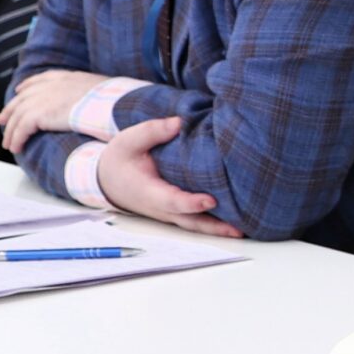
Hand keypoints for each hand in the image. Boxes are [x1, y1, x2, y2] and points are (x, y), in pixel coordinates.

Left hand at [0, 70, 107, 152]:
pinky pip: (21, 129)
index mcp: (67, 77)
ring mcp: (44, 98)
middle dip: (11, 109)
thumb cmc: (116, 102)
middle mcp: (52, 85)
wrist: (113, 104)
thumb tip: (99, 102)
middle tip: (2, 119)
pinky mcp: (40, 114)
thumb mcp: (104, 90)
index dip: (28, 86)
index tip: (20, 90)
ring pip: (18, 115)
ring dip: (11, 130)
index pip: (41, 79)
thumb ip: (92, 93)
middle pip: (23, 97)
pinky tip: (15, 147)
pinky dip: (16, 138)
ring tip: (8, 143)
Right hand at [96, 116, 242, 237]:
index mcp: (148, 191)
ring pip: (195, 224)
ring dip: (218, 229)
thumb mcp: (129, 140)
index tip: (211, 201)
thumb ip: (152, 131)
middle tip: (239, 229)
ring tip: (245, 230)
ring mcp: (170, 212)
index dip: (191, 203)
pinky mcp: (177, 211)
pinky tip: (238, 222)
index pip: (172, 200)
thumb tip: (179, 123)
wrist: (107, 179)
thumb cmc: (121, 159)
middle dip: (214, 227)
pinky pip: (197, 220)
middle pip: (189, 221)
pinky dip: (215, 224)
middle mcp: (161, 207)